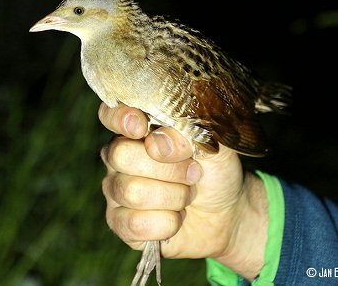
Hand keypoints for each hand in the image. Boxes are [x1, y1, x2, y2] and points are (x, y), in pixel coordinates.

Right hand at [99, 103, 268, 279]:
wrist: (227, 215)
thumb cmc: (214, 173)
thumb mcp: (212, 146)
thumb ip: (187, 135)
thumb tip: (156, 143)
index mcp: (136, 130)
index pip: (110, 114)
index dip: (119, 118)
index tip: (142, 128)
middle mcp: (118, 157)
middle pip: (121, 155)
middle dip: (167, 168)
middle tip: (193, 173)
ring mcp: (115, 190)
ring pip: (132, 192)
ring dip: (174, 197)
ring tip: (187, 196)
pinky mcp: (120, 223)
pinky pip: (135, 223)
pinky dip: (167, 223)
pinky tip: (175, 218)